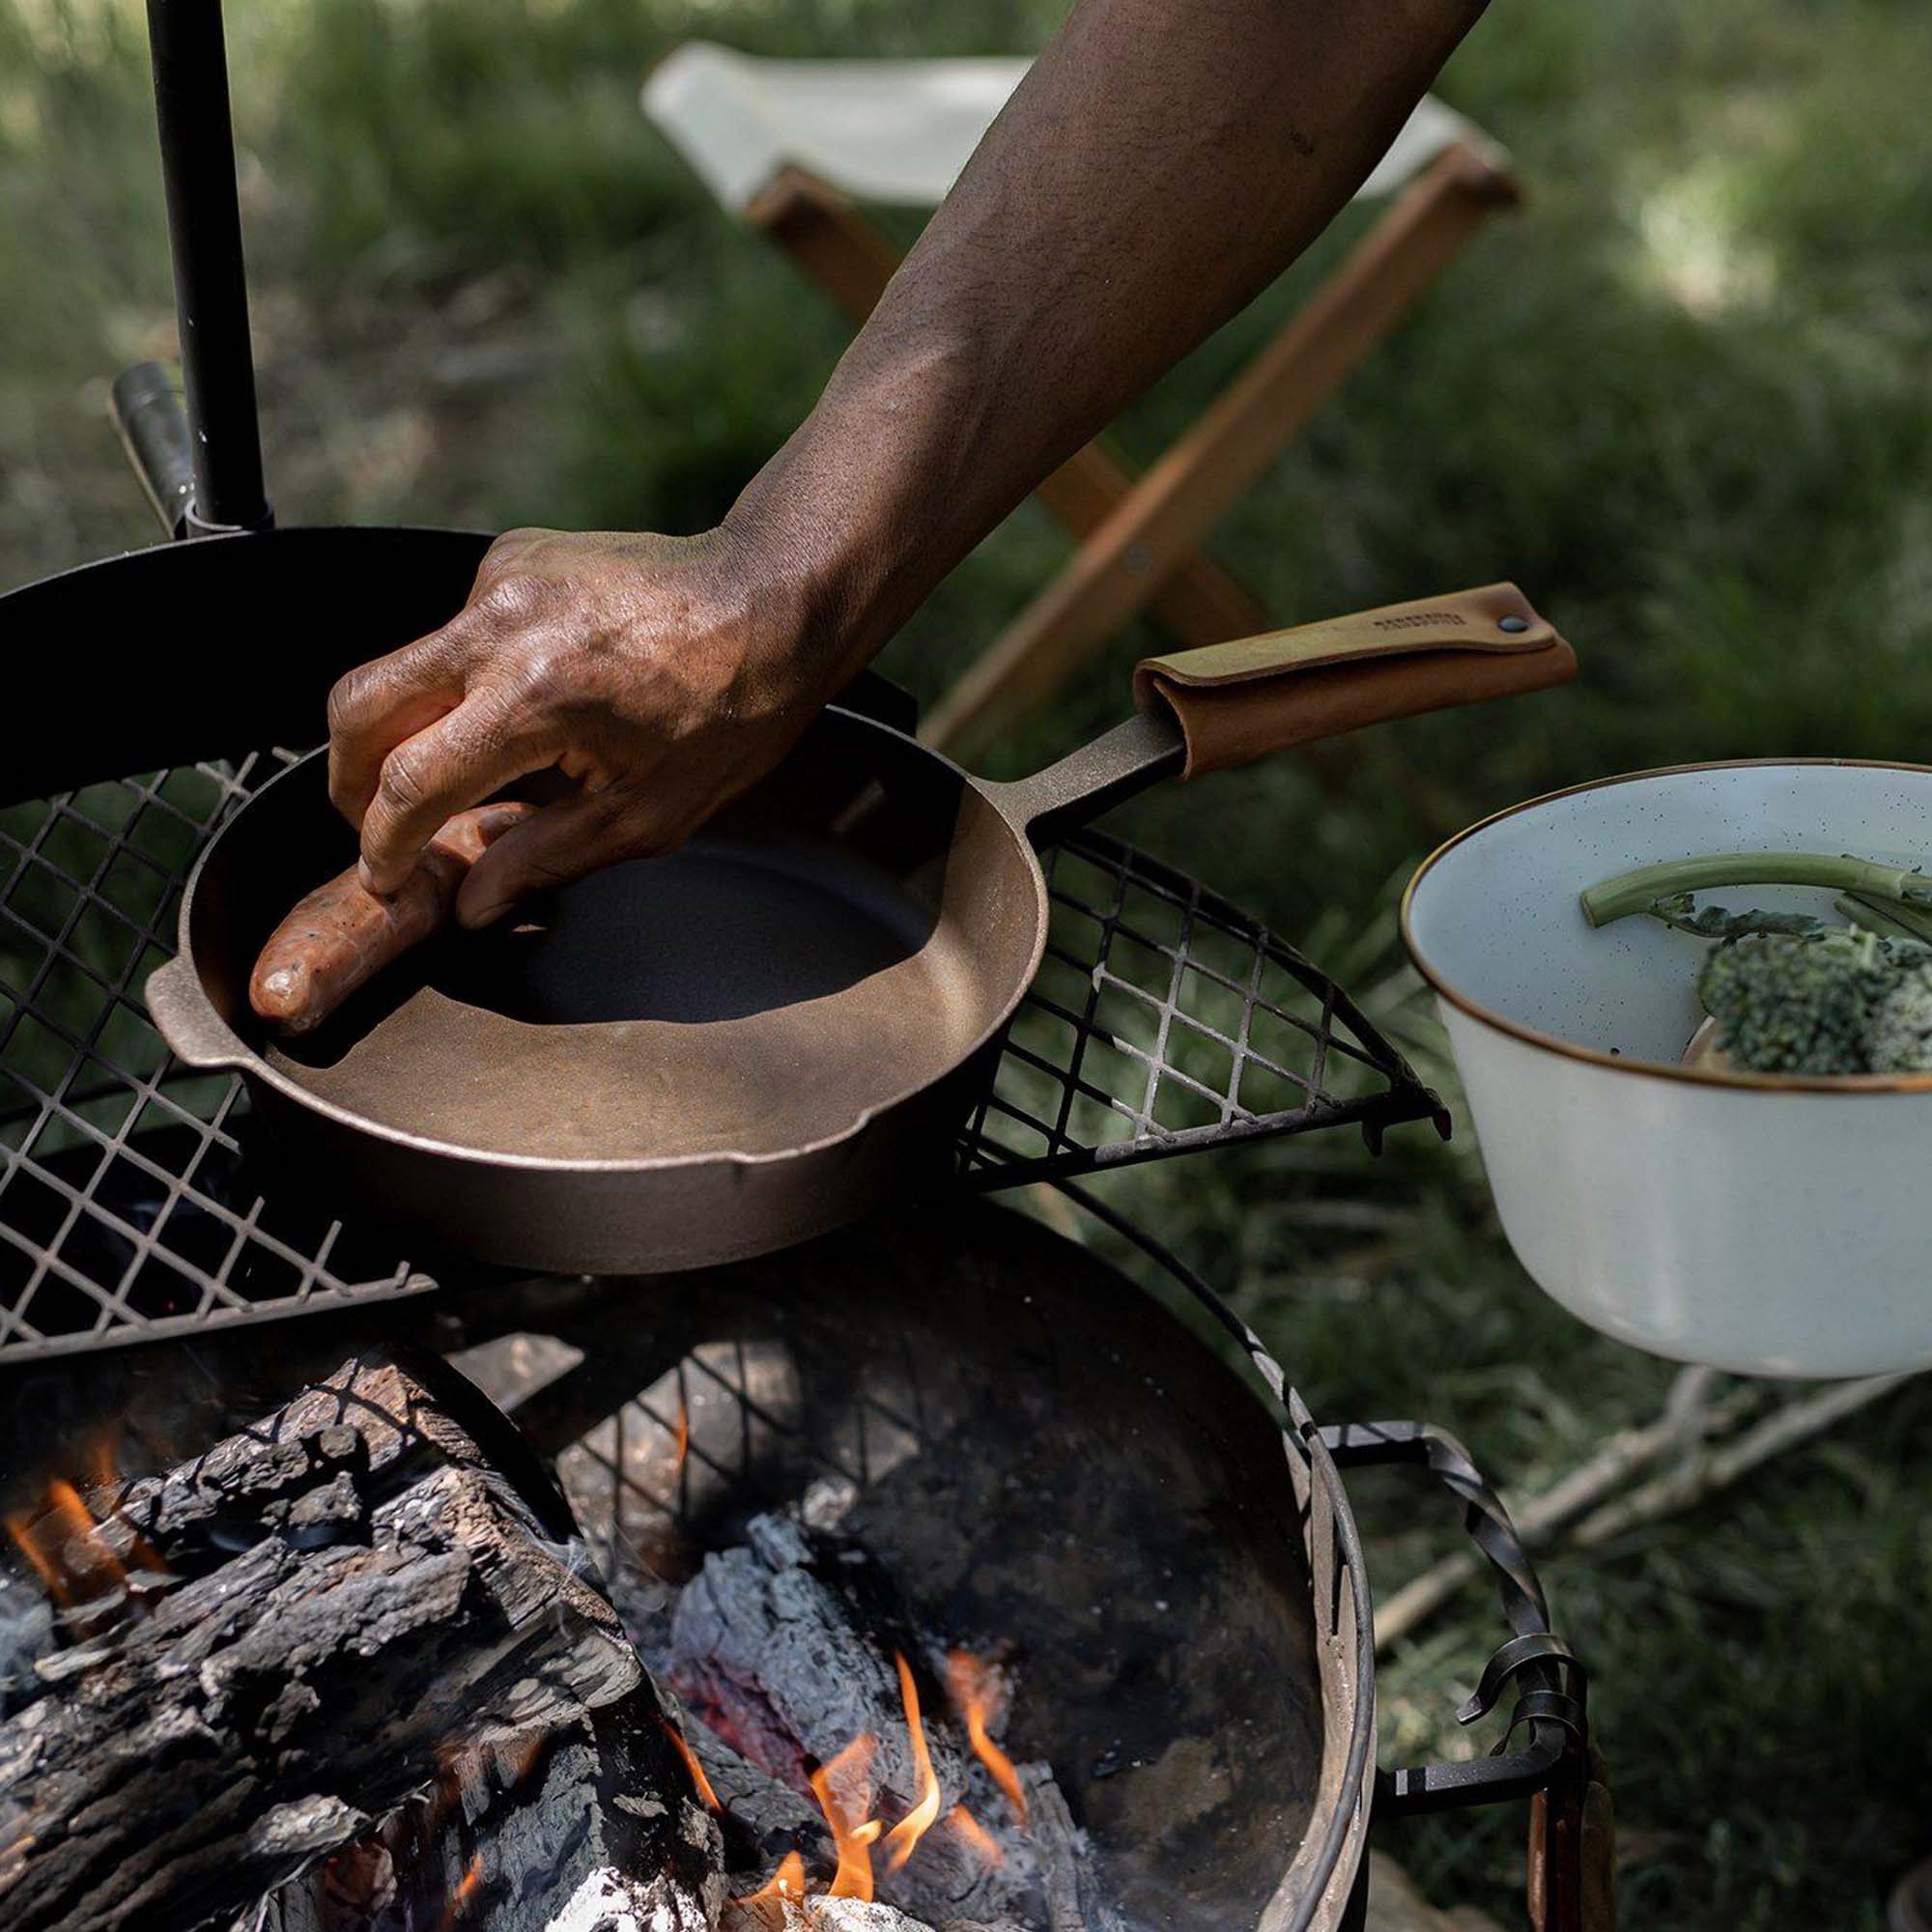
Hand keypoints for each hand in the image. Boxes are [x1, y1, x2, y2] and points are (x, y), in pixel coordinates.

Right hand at [326, 525, 841, 926]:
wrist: (774, 598)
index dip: (381, 844)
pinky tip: (513, 707)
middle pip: (359, 706)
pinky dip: (457, 679)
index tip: (384, 876)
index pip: (409, 783)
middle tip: (374, 827)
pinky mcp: (510, 556)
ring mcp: (500, 579)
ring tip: (453, 776)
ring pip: (397, 664)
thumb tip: (471, 904)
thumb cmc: (733, 710)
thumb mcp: (649, 814)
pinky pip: (450, 631)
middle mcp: (501, 626)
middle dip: (348, 778)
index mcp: (536, 698)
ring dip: (403, 727)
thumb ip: (546, 859)